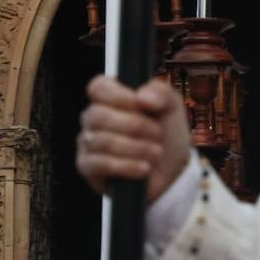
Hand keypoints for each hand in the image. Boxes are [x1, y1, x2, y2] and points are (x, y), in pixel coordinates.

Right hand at [77, 75, 190, 202]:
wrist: (171, 172)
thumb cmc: (167, 136)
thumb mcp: (172, 108)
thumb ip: (161, 92)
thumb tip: (141, 97)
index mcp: (111, 99)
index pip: (98, 87)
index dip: (118, 96)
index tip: (141, 105)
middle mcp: (94, 119)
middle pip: (98, 115)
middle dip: (134, 126)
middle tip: (157, 134)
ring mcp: (88, 143)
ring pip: (101, 140)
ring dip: (135, 147)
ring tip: (156, 152)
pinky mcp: (87, 167)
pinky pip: (98, 164)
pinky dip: (127, 166)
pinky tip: (144, 168)